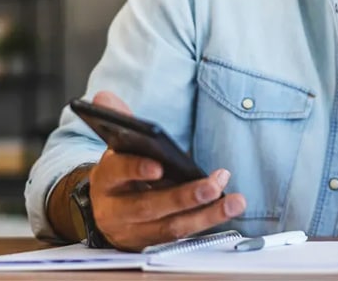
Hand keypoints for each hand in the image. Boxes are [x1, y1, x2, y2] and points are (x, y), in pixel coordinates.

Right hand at [87, 91, 246, 250]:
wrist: (107, 209)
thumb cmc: (119, 172)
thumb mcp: (116, 147)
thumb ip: (117, 119)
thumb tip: (103, 95)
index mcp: (105, 179)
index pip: (118, 173)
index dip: (136, 169)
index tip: (158, 166)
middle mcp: (116, 210)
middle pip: (149, 207)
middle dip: (184, 196)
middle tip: (214, 184)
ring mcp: (134, 231)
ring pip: (171, 227)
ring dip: (206, 215)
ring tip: (234, 201)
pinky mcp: (153, 242)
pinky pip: (182, 235)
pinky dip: (207, 221)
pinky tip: (228, 207)